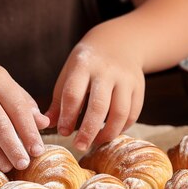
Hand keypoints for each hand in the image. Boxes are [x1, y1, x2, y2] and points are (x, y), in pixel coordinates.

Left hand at [45, 28, 144, 151]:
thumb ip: (59, 100)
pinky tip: (109, 133)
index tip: (63, 132)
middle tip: (79, 146)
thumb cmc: (87, 63)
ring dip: (107, 133)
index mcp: (83, 66)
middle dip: (88, 130)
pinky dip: (121, 128)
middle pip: (99, 106)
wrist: (118, 42)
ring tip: (95, 142)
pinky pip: (133, 113)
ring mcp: (125, 79)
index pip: (74, 94)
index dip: (67, 116)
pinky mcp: (139, 87)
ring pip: (120, 112)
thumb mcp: (69, 74)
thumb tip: (48, 125)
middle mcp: (106, 71)